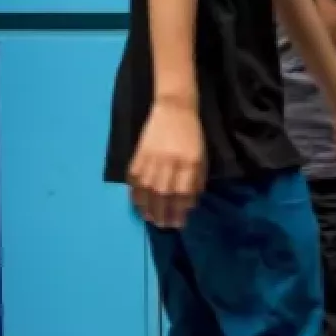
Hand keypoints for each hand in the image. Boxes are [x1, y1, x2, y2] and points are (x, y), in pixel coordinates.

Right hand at [128, 98, 205, 228]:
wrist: (174, 110)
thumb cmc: (192, 136)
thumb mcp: (201, 159)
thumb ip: (196, 181)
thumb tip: (188, 205)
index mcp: (189, 164)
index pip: (183, 194)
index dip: (180, 212)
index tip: (179, 223)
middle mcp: (170, 163)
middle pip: (164, 195)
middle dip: (163, 214)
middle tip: (164, 225)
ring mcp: (152, 159)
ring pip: (147, 190)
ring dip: (148, 208)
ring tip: (150, 219)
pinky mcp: (138, 155)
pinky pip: (134, 180)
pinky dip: (135, 194)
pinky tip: (139, 204)